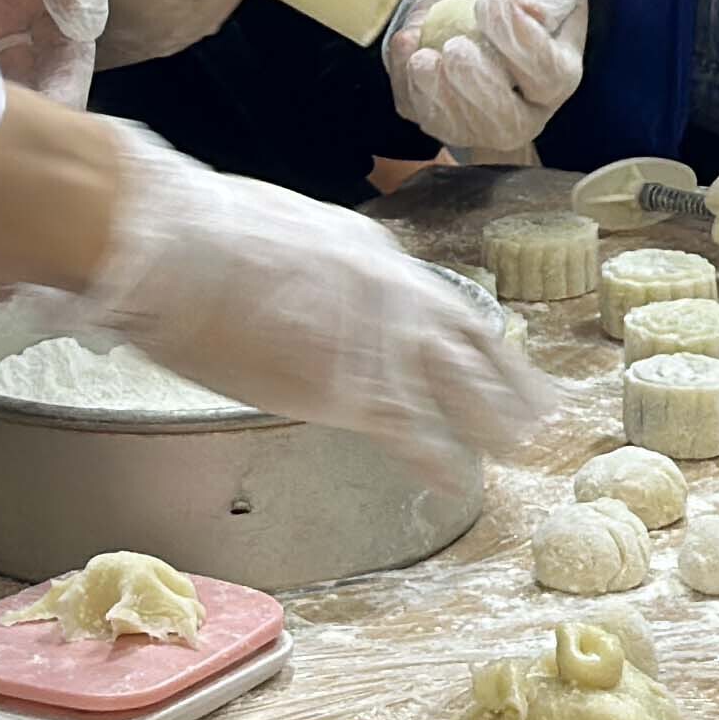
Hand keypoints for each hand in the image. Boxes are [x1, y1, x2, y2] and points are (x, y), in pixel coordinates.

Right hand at [55, 123, 559, 483]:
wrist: (178, 245)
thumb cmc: (204, 238)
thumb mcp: (283, 237)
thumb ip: (315, 271)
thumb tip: (307, 290)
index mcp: (373, 257)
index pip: (442, 303)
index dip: (474, 337)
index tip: (496, 355)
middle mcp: (395, 294)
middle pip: (473, 342)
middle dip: (508, 380)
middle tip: (540, 409)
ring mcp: (382, 341)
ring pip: (463, 387)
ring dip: (493, 420)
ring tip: (516, 448)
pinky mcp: (355, 389)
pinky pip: (415, 432)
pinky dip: (441, 460)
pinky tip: (459, 482)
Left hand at [387, 0, 587, 159]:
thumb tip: (532, 10)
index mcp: (560, 66)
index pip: (548, 74)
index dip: (520, 43)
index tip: (491, 0)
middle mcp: (526, 103)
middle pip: (509, 122)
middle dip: (479, 88)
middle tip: (456, 46)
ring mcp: (481, 115)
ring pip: (463, 129)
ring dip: (439, 95)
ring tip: (423, 55)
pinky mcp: (439, 111)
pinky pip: (421, 113)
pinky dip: (408, 84)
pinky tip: (408, 43)